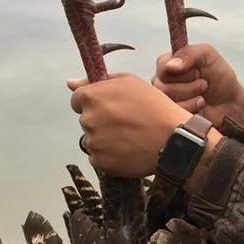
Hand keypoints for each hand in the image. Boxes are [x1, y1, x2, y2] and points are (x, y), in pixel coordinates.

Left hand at [67, 73, 186, 176]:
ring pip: (92, 140)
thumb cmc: (155, 107)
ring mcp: (93, 142)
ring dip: (105, 139)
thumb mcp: (131, 82)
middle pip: (86, 120)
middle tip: (126, 123)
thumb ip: (98, 81)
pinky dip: (110, 155)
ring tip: (130, 138)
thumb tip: (70, 83)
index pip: (77, 101)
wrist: (173, 138)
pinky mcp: (100, 162)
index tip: (112, 108)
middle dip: (101, 121)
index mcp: (92, 97)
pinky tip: (128, 150)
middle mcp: (87, 119)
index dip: (95, 103)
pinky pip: (98, 158)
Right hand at [152, 44, 243, 130]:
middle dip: (188, 85)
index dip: (179, 69)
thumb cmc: (220, 78)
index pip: (161, 64)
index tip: (196, 71)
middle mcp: (165, 80)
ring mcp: (167, 98)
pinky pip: (172, 112)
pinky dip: (190, 107)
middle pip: (162, 84)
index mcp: (171, 63)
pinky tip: (200, 105)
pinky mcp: (172, 114)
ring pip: (167, 98)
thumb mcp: (209, 55)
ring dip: (190, 95)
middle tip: (204, 84)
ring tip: (203, 94)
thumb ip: (190, 53)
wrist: (230, 103)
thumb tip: (171, 65)